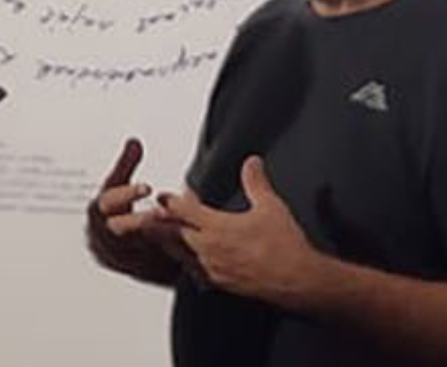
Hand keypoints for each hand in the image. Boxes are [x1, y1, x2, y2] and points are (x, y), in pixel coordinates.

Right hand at [86, 138, 193, 281]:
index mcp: (99, 211)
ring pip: (131, 250)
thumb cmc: (119, 211)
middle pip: (116, 230)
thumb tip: (133, 142)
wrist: (119, 242)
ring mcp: (115, 254)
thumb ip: (126, 166)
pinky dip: (156, 256)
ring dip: (151, 241)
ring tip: (171, 230)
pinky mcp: (128, 269)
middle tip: (161, 214)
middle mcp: (103, 235)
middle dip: (138, 222)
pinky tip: (173, 246)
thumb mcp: (121, 186)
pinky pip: (142, 266)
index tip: (147, 188)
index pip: (107, 202)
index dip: (126, 194)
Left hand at [159, 155, 322, 305]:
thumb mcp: (271, 206)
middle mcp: (209, 249)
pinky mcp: (220, 284)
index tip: (162, 196)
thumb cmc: (285, 247)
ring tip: (161, 237)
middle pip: (173, 234)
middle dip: (160, 223)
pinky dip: (186, 264)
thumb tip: (251, 164)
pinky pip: (194, 273)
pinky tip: (188, 263)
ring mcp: (212, 268)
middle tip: (149, 216)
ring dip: (169, 244)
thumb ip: (256, 182)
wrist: (297, 280)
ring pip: (179, 255)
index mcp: (217, 227)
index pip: (183, 210)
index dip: (170, 201)